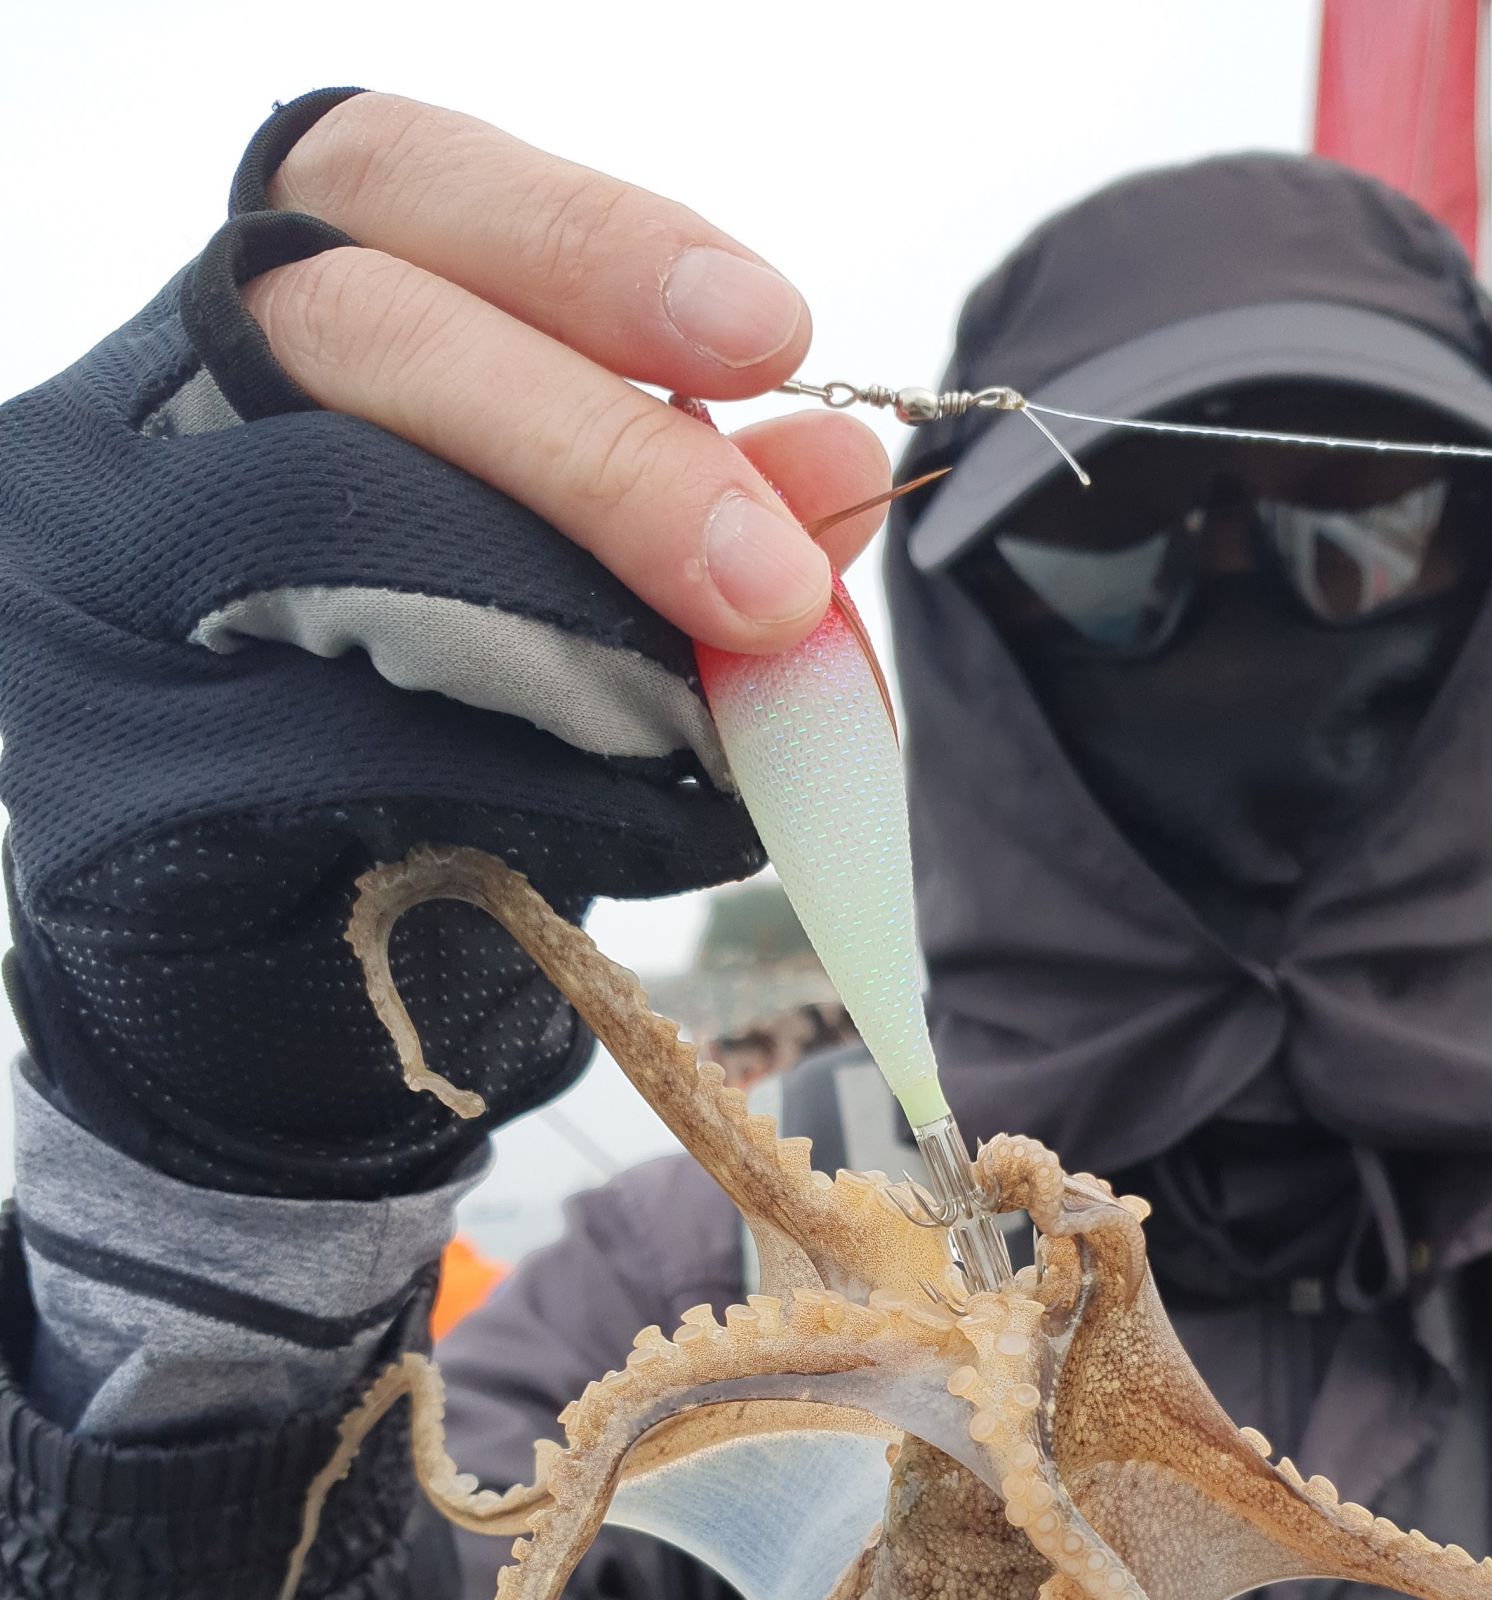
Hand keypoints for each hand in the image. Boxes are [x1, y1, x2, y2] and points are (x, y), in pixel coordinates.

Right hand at [0, 92, 888, 1199]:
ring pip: (333, 511)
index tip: (773, 338)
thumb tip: (837, 464)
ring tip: (733, 706)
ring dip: (577, 615)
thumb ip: (687, 511)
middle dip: (607, 451)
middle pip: (364, 327)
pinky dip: (515, 767)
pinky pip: (331, 725)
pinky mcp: (123, 745)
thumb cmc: (429, 753)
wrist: (276, 985)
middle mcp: (160, 413)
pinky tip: (628, 809)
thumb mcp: (577, 593)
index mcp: (272, 326)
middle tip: (772, 583)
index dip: (587, 242)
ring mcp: (116, 574)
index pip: (394, 184)